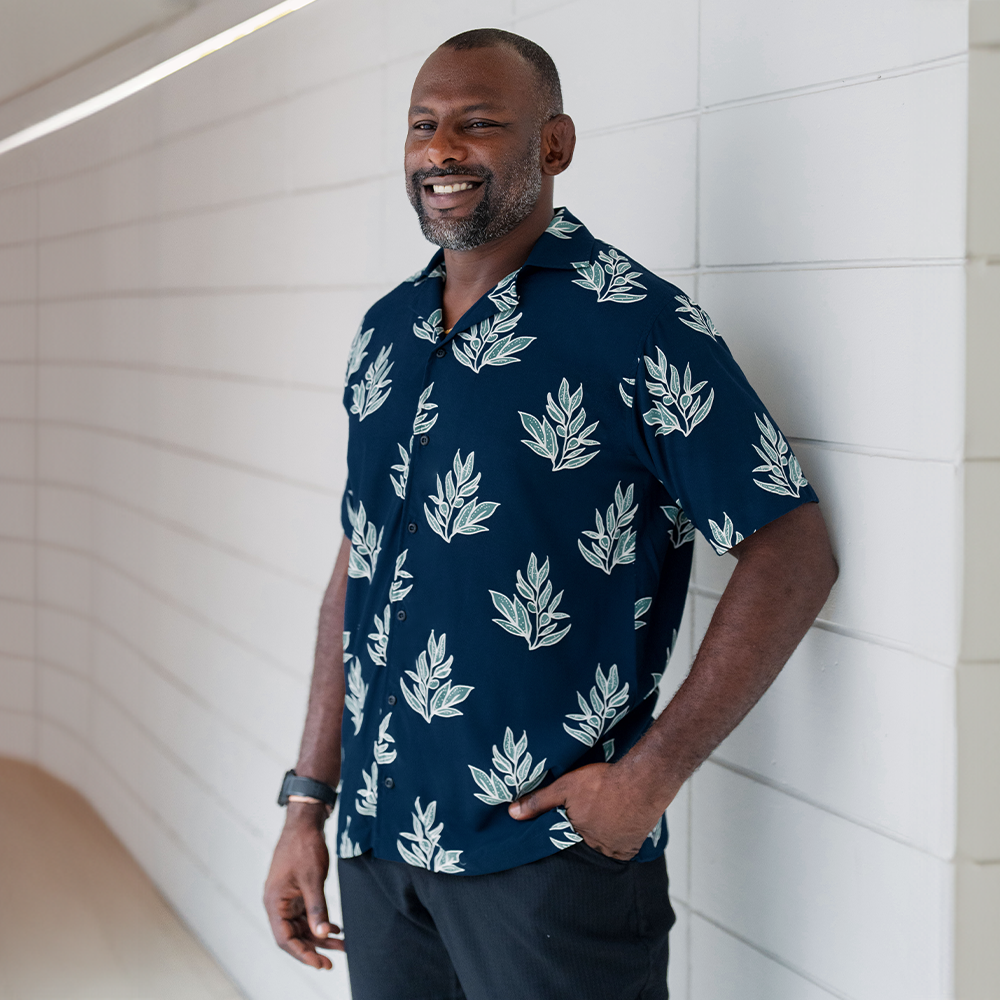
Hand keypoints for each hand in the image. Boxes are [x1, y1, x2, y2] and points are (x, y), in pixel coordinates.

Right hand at [263, 803, 343, 968]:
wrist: (305, 822)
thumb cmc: (304, 847)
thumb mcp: (313, 879)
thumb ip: (317, 908)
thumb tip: (322, 934)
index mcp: (274, 902)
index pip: (285, 938)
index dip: (303, 954)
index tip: (320, 963)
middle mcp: (278, 903)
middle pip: (294, 935)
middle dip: (314, 948)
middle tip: (333, 962)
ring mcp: (287, 897)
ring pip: (303, 926)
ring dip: (320, 936)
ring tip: (342, 945)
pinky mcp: (297, 891)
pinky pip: (307, 913)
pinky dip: (320, 921)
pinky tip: (336, 928)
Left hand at [508, 762, 665, 860]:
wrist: (642, 781)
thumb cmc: (604, 782)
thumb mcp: (565, 786)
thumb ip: (539, 801)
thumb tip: (513, 813)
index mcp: (577, 834)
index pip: (566, 836)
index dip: (569, 826)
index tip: (573, 816)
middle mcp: (596, 846)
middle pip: (586, 841)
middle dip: (587, 829)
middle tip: (593, 812)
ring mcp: (616, 848)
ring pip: (604, 844)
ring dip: (604, 833)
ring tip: (607, 815)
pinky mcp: (633, 845)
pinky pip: (623, 847)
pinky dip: (620, 838)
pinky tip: (620, 822)